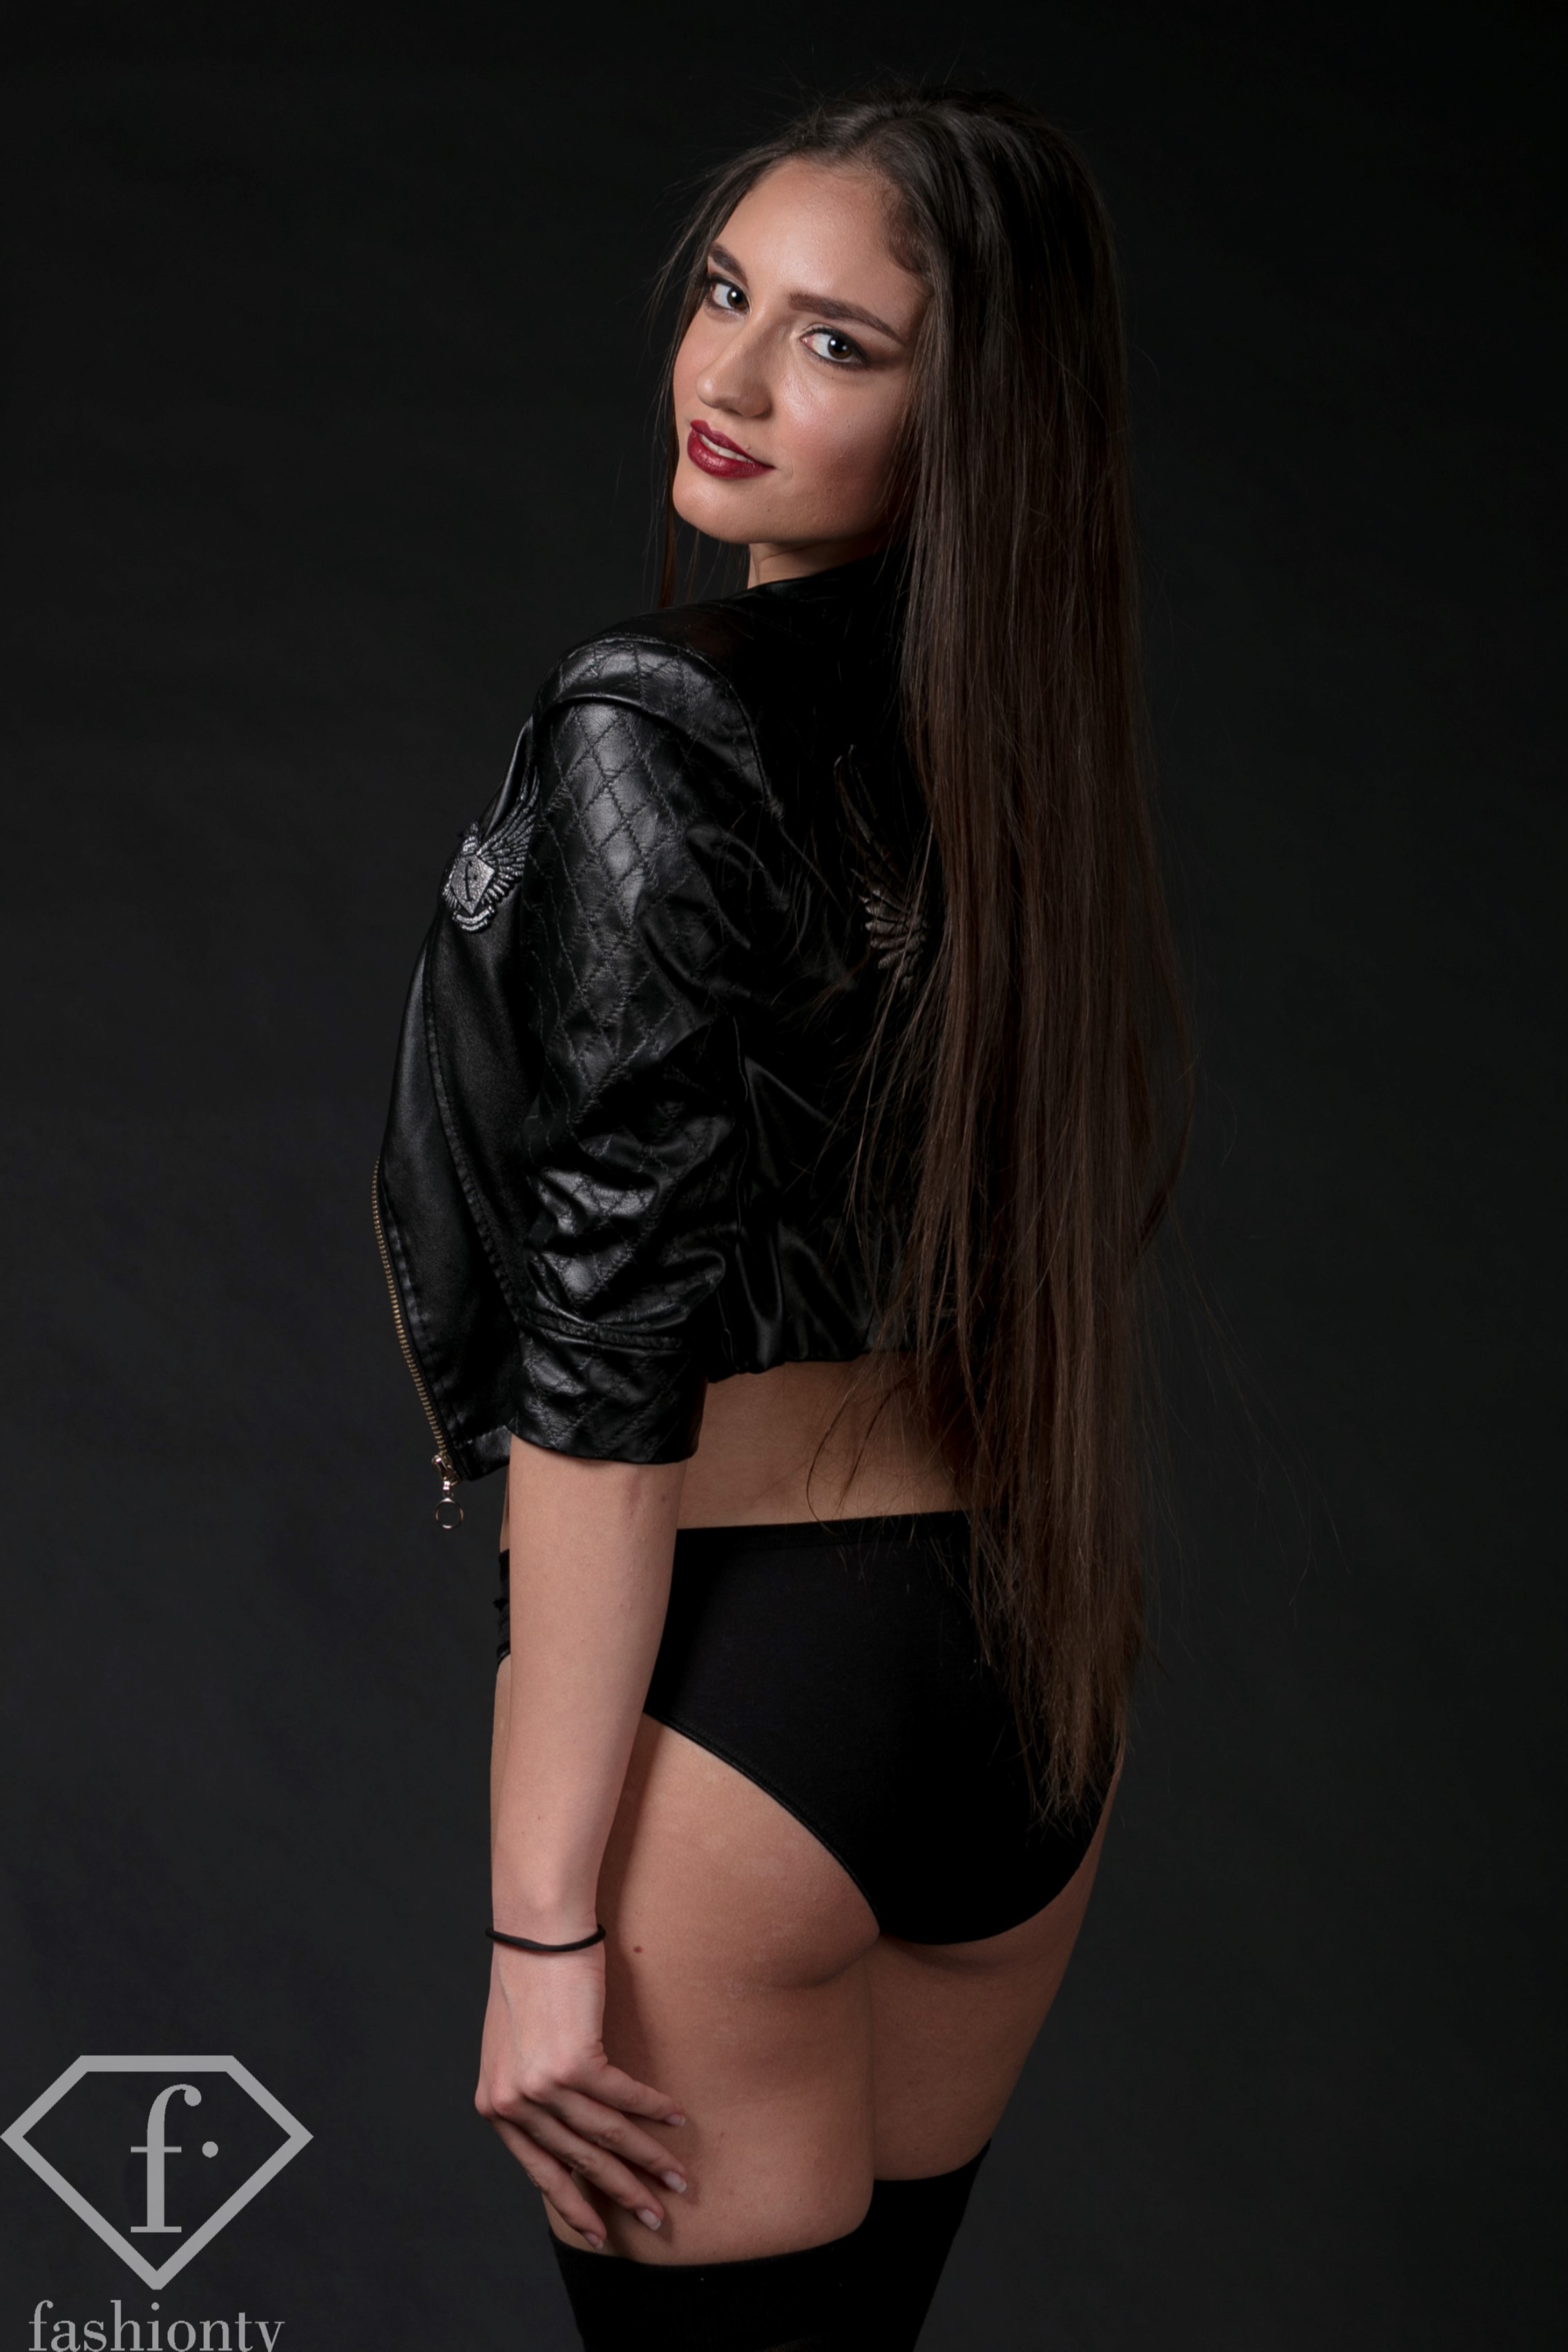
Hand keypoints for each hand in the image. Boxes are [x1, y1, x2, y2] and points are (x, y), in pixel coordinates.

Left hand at [474, 1939, 688, 2246]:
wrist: (535, 1929)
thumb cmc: (529, 1979)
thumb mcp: (515, 2048)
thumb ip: (531, 2093)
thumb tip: (568, 2132)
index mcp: (494, 2106)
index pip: (539, 2171)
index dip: (573, 2205)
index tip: (600, 2234)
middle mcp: (513, 2103)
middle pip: (578, 2161)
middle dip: (621, 2195)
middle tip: (656, 2219)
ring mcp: (542, 2085)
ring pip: (605, 2136)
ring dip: (647, 2159)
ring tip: (678, 2177)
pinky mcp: (574, 2060)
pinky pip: (623, 2097)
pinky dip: (653, 2108)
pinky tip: (676, 2117)